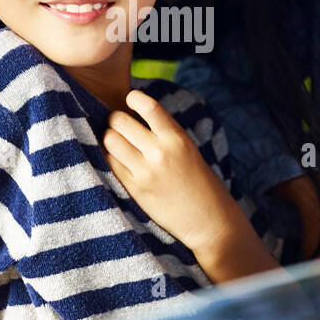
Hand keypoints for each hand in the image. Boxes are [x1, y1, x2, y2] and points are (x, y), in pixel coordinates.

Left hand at [103, 90, 247, 261]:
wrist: (210, 222)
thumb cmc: (200, 182)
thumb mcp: (188, 150)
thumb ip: (164, 133)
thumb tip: (132, 114)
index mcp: (177, 138)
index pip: (148, 106)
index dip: (133, 98)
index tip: (130, 99)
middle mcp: (160, 152)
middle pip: (119, 121)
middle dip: (116, 119)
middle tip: (119, 124)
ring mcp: (145, 172)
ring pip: (109, 140)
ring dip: (110, 138)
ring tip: (117, 143)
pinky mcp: (135, 189)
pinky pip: (110, 163)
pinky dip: (111, 158)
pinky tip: (119, 160)